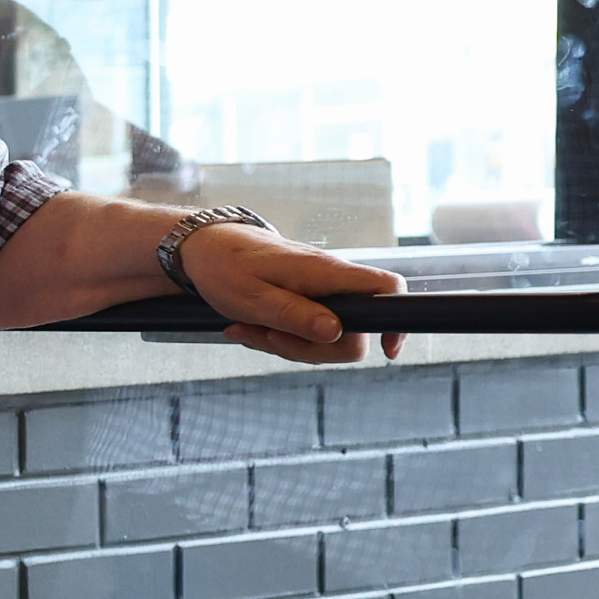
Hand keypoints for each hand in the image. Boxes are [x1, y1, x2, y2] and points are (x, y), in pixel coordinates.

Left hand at [183, 221, 406, 365]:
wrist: (202, 248)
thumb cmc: (224, 266)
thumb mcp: (254, 298)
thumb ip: (297, 316)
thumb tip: (337, 333)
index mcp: (326, 273)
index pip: (387, 288)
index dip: (396, 319)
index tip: (388, 350)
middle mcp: (330, 281)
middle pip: (352, 334)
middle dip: (311, 349)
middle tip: (269, 337)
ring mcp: (318, 292)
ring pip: (324, 338)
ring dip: (287, 344)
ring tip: (248, 328)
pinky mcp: (304, 301)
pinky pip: (304, 332)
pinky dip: (279, 337)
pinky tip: (250, 328)